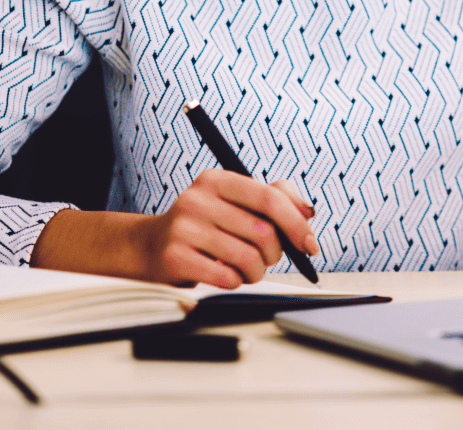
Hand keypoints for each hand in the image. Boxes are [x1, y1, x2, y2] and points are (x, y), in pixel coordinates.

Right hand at [139, 171, 318, 287]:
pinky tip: (226, 275)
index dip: (296, 223)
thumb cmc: (208, 224)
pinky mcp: (174, 257)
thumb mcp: (237, 201)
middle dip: (274, 253)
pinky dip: (235, 282)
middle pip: (262, 231)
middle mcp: (198, 198)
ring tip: (245, 268)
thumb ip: (277, 197)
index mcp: (218, 179)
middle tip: (266, 257)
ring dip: (255, 271)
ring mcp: (183, 227)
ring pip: (247, 258)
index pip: (269, 198)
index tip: (310, 245)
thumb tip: (307, 211)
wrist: (153, 246)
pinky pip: (226, 278)